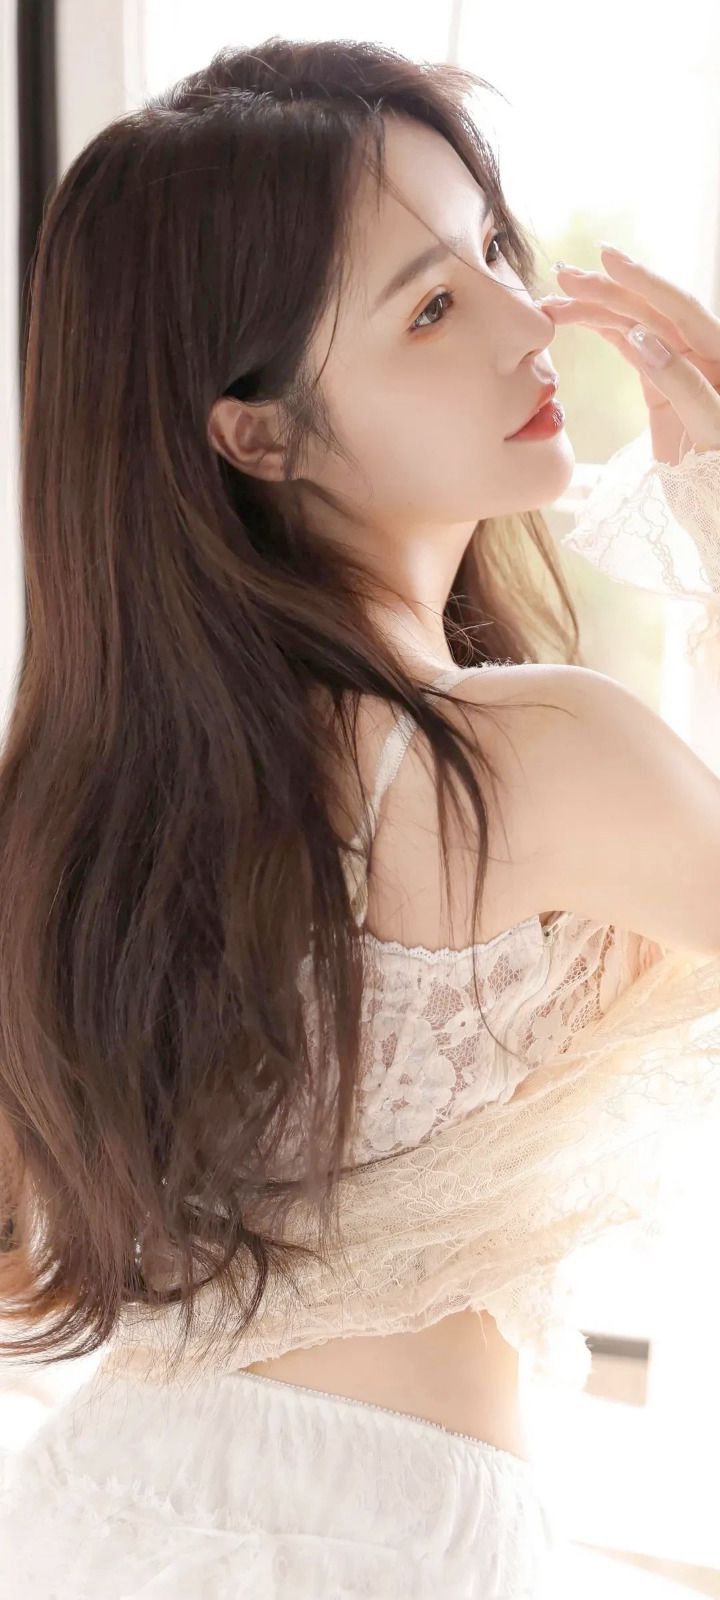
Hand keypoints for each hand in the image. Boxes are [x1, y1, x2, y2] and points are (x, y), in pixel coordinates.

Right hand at [539, 246, 719, 464]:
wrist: (715, 495)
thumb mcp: (710, 427)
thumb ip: (680, 382)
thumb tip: (639, 337)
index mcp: (719, 351)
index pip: (678, 306)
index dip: (642, 280)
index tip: (606, 259)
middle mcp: (699, 351)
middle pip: (649, 310)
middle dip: (606, 291)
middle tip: (563, 276)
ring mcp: (678, 367)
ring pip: (632, 327)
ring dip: (595, 310)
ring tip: (554, 302)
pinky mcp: (660, 387)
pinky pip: (629, 350)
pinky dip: (603, 332)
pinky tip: (577, 319)